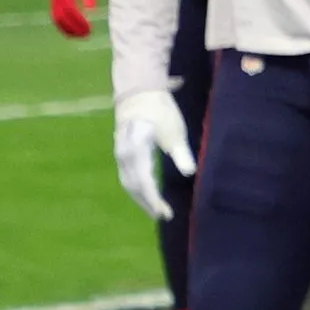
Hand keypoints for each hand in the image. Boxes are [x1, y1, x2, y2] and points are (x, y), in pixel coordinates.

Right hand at [49, 0, 97, 37]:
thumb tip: (92, 11)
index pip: (71, 12)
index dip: (79, 22)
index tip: (89, 29)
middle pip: (62, 18)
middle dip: (73, 29)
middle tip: (86, 35)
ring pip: (57, 19)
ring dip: (67, 29)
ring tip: (79, 36)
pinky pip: (55, 15)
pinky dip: (62, 25)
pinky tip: (71, 30)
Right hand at [115, 89, 195, 220]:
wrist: (140, 93)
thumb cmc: (160, 111)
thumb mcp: (174, 130)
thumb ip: (181, 153)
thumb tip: (189, 173)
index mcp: (136, 151)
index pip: (144, 183)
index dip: (154, 201)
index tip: (166, 214)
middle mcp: (123, 156)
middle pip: (133, 187)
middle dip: (147, 203)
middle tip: (163, 216)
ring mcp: (120, 155)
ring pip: (128, 183)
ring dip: (141, 198)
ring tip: (156, 210)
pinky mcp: (122, 153)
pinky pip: (127, 176)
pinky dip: (137, 188)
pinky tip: (147, 194)